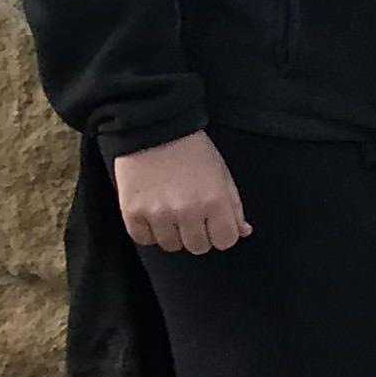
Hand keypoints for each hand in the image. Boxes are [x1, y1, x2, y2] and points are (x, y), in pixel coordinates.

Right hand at [115, 130, 248, 254]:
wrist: (154, 129)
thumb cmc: (193, 151)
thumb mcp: (222, 174)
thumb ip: (234, 206)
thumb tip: (243, 232)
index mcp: (215, 201)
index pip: (225, 241)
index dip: (222, 234)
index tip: (215, 224)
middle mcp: (187, 211)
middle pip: (198, 247)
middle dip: (199, 235)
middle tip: (192, 215)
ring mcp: (158, 213)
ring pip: (171, 246)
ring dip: (173, 233)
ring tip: (171, 211)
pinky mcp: (132, 212)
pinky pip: (143, 239)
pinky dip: (149, 231)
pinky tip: (153, 213)